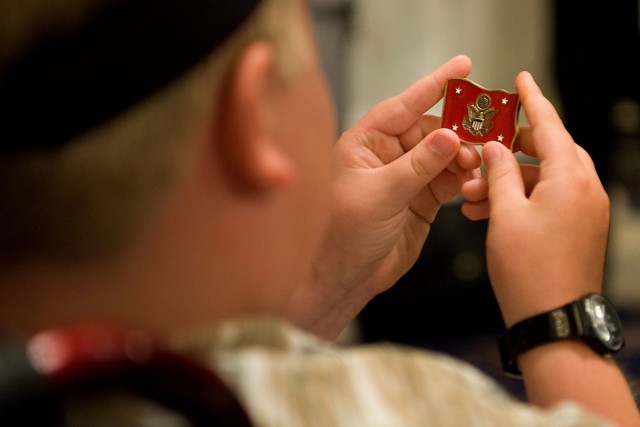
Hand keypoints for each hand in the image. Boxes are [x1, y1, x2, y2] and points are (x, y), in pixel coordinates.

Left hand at [285, 55, 480, 337]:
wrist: (346, 278)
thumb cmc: (343, 234)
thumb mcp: (380, 195)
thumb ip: (417, 166)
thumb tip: (449, 136)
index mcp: (365, 143)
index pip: (403, 106)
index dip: (433, 86)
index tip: (463, 67)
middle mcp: (386, 155)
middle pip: (431, 130)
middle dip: (458, 130)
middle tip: (484, 134)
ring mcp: (406, 177)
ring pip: (445, 155)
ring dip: (464, 158)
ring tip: (477, 165)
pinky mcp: (422, 199)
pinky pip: (450, 180)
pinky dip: (464, 180)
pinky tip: (472, 184)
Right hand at [461, 71, 609, 325]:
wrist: (552, 320)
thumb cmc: (529, 271)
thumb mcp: (505, 215)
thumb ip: (499, 174)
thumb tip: (494, 149)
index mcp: (571, 179)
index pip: (549, 126)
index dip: (532, 100)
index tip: (522, 79)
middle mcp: (585, 189)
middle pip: (548, 151)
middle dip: (509, 151)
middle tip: (484, 149)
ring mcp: (585, 210)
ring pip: (543, 178)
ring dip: (508, 182)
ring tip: (472, 196)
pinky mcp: (579, 227)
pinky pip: (548, 200)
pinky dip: (520, 201)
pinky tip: (487, 212)